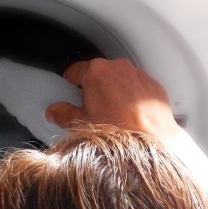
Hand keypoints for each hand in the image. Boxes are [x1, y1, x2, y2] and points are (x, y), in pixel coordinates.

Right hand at [45, 58, 181, 145]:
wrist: (150, 140)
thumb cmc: (118, 131)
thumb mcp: (80, 124)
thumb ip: (63, 114)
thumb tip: (55, 112)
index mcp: (96, 72)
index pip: (74, 70)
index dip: (68, 82)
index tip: (68, 90)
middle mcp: (118, 68)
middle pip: (98, 73)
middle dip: (92, 87)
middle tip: (90, 108)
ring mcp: (137, 74)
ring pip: (118, 78)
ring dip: (113, 90)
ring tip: (111, 113)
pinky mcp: (152, 85)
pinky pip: (136, 86)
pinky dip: (131, 96)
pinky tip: (128, 114)